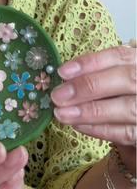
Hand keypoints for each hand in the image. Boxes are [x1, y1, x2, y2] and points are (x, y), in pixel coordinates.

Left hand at [51, 46, 135, 168]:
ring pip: (126, 108)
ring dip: (90, 111)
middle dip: (89, 86)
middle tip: (58, 96)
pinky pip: (126, 132)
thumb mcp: (111, 81)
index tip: (63, 71)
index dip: (91, 62)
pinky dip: (100, 129)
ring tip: (62, 113)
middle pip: (127, 79)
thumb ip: (95, 76)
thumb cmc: (121, 98)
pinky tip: (77, 125)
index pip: (119, 56)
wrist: (136, 125)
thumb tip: (64, 79)